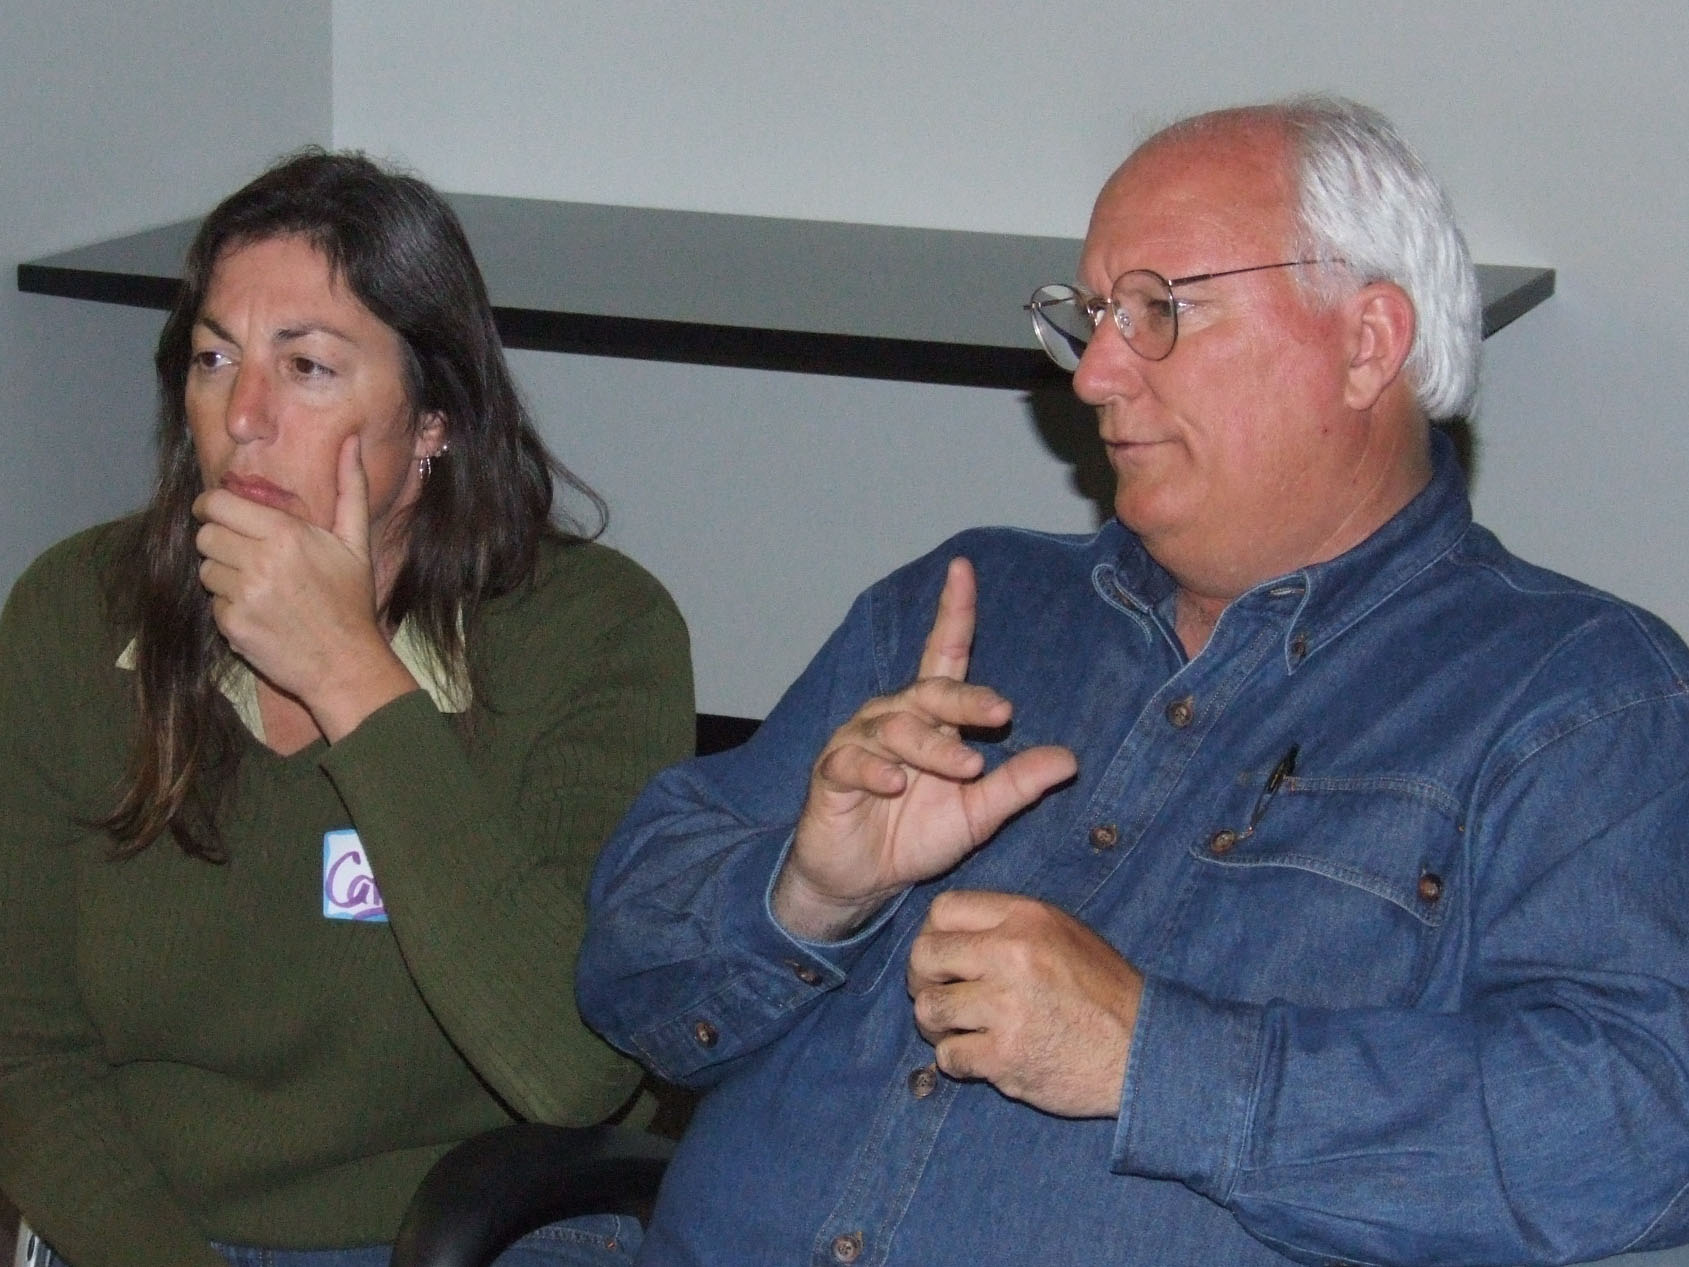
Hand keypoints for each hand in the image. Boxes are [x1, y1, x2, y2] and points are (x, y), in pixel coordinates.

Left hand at [192, 436, 415, 739]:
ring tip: (258, 587)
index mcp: (284, 534)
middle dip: (219, 541)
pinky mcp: (231, 625)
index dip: (212, 506)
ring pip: (205, 570)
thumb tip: (351, 440)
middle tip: (244, 553)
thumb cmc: (351, 600)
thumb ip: (349, 487)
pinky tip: (260, 614)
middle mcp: (258, 561)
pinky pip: (212, 604)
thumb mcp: (354, 542)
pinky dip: (230, 608)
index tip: (218, 513)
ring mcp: (242, 595)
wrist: (345, 663)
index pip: (217, 504)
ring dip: (223, 575)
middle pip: (205, 535)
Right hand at [772, 558, 1076, 938]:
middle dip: (966, 698)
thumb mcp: (977, 814)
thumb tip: (1071, 760)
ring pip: (896, 727)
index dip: (954, 611)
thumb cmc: (914, 837)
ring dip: (932, 746)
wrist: (859, 882)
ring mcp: (858, 742)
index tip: (964, 569)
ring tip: (966, 768)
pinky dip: (875, 769)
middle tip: (1003, 712)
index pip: (944, 654)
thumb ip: (1017, 785)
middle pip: (928, 692)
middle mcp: (893, 718)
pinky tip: (896, 784)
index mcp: (929, 719)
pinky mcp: (831, 772)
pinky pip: (852, 760)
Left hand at [907, 890, 1141, 1117]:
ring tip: (958, 1029)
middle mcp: (1012, 956)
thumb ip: (1007, 925)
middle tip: (939, 995)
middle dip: (923, 980)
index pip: (943, 910)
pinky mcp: (1006, 1057)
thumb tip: (946, 932)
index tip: (943, 958)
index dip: (933, 934)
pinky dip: (958, 1060)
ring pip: (928, 1010)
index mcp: (1026, 919)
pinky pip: (949, 1056)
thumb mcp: (1063, 933)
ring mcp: (1007, 1008)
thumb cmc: (1102, 992)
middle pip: (925, 957)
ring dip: (936, 1025)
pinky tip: (982, 1056)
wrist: (1143, 1051)